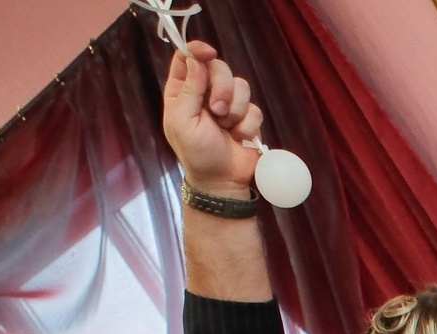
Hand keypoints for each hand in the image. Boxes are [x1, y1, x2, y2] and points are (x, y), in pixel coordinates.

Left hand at [160, 41, 261, 198]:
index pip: (188, 58)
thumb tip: (197, 61)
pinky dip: (247, 124)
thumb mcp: (183, 121)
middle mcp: (204, 93)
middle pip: (218, 67)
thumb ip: (189, 89)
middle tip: (217, 111)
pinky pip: (254, 107)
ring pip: (240, 85)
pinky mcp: (246, 117)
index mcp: (182, 91)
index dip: (198, 50)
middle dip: (222, 88)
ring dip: (235, 109)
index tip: (208, 52)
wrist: (222, 180)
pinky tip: (239, 137)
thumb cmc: (196, 154)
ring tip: (227, 128)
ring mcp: (227, 104)